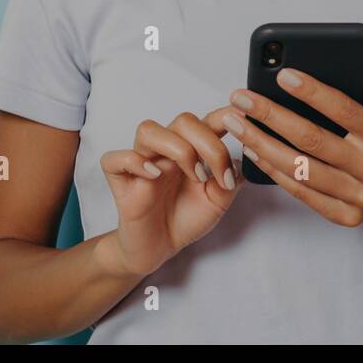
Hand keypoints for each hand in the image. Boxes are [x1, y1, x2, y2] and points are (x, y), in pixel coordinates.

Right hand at [100, 107, 243, 276]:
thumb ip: (231, 177)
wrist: (160, 246)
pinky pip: (115, 158)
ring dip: (178, 149)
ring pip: (149, 130)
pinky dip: (135, 162)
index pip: (208, 119)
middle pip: (183, 121)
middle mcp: (167, 149)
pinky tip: (154, 176)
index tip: (246, 123)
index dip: (226, 115)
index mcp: (192, 148)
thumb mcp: (219, 200)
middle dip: (208, 144)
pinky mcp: (121, 180)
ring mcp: (143, 161)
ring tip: (194, 176)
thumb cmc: (186, 218)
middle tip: (216, 176)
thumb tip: (246, 153)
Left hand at [215, 58, 362, 226]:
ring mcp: (358, 196)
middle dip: (270, 115)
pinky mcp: (344, 216)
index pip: (343, 110)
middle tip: (241, 98)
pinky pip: (301, 192)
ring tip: (237, 124)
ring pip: (300, 168)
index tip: (283, 75)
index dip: (312, 92)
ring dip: (262, 144)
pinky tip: (253, 152)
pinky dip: (274, 171)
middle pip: (311, 139)